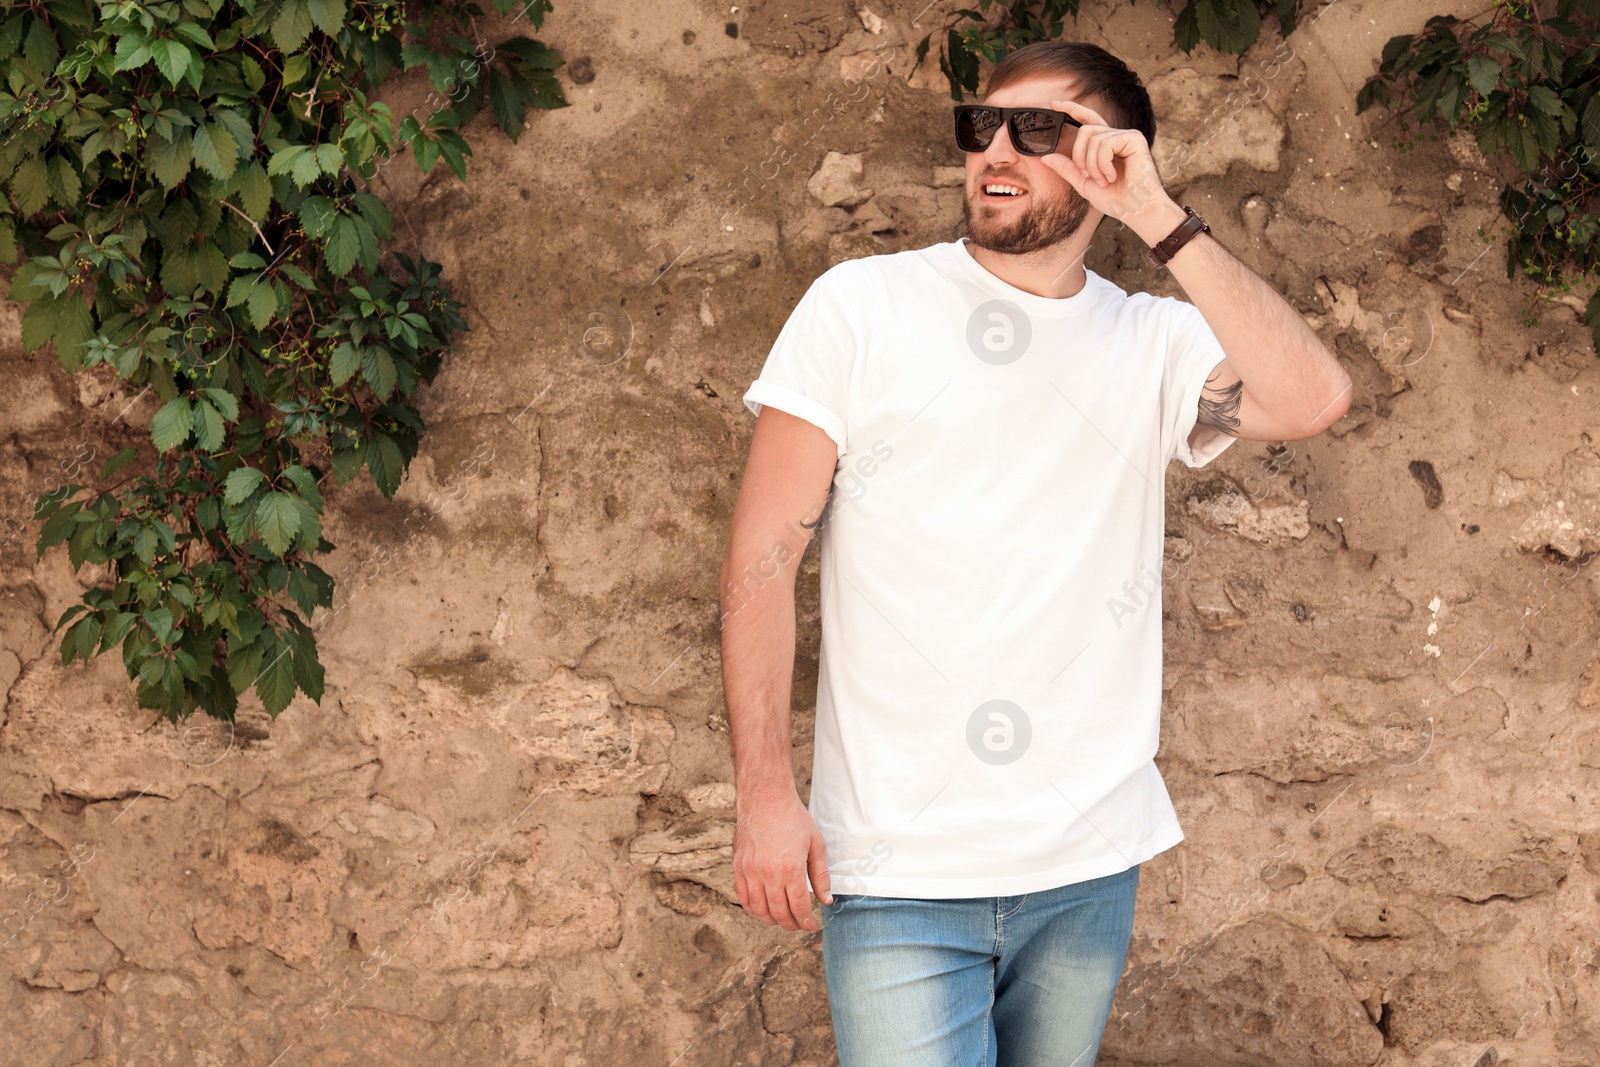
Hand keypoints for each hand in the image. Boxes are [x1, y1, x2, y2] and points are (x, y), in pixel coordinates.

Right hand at [733, 787, 832, 931]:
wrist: (766, 799)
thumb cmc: (794, 819)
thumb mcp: (816, 845)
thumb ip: (821, 875)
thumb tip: (826, 900)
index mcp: (790, 869)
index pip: (799, 906)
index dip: (806, 921)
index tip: (811, 926)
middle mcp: (768, 873)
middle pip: (779, 912)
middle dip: (791, 924)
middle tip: (799, 925)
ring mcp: (750, 871)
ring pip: (760, 909)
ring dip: (772, 920)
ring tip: (782, 920)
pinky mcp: (738, 867)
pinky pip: (743, 897)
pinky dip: (753, 909)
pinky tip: (763, 910)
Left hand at [1039, 98, 1186, 246]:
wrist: (1136, 210)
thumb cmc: (1116, 200)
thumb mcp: (1084, 183)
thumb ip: (1067, 169)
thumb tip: (1045, 157)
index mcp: (1105, 145)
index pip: (1087, 121)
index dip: (1071, 109)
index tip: (1054, 104)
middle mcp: (1116, 136)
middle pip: (1084, 130)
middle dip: (1079, 157)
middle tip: (1088, 177)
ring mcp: (1126, 135)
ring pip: (1093, 138)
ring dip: (1092, 165)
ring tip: (1104, 180)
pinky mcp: (1134, 138)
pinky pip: (1105, 143)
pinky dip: (1103, 164)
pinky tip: (1113, 176)